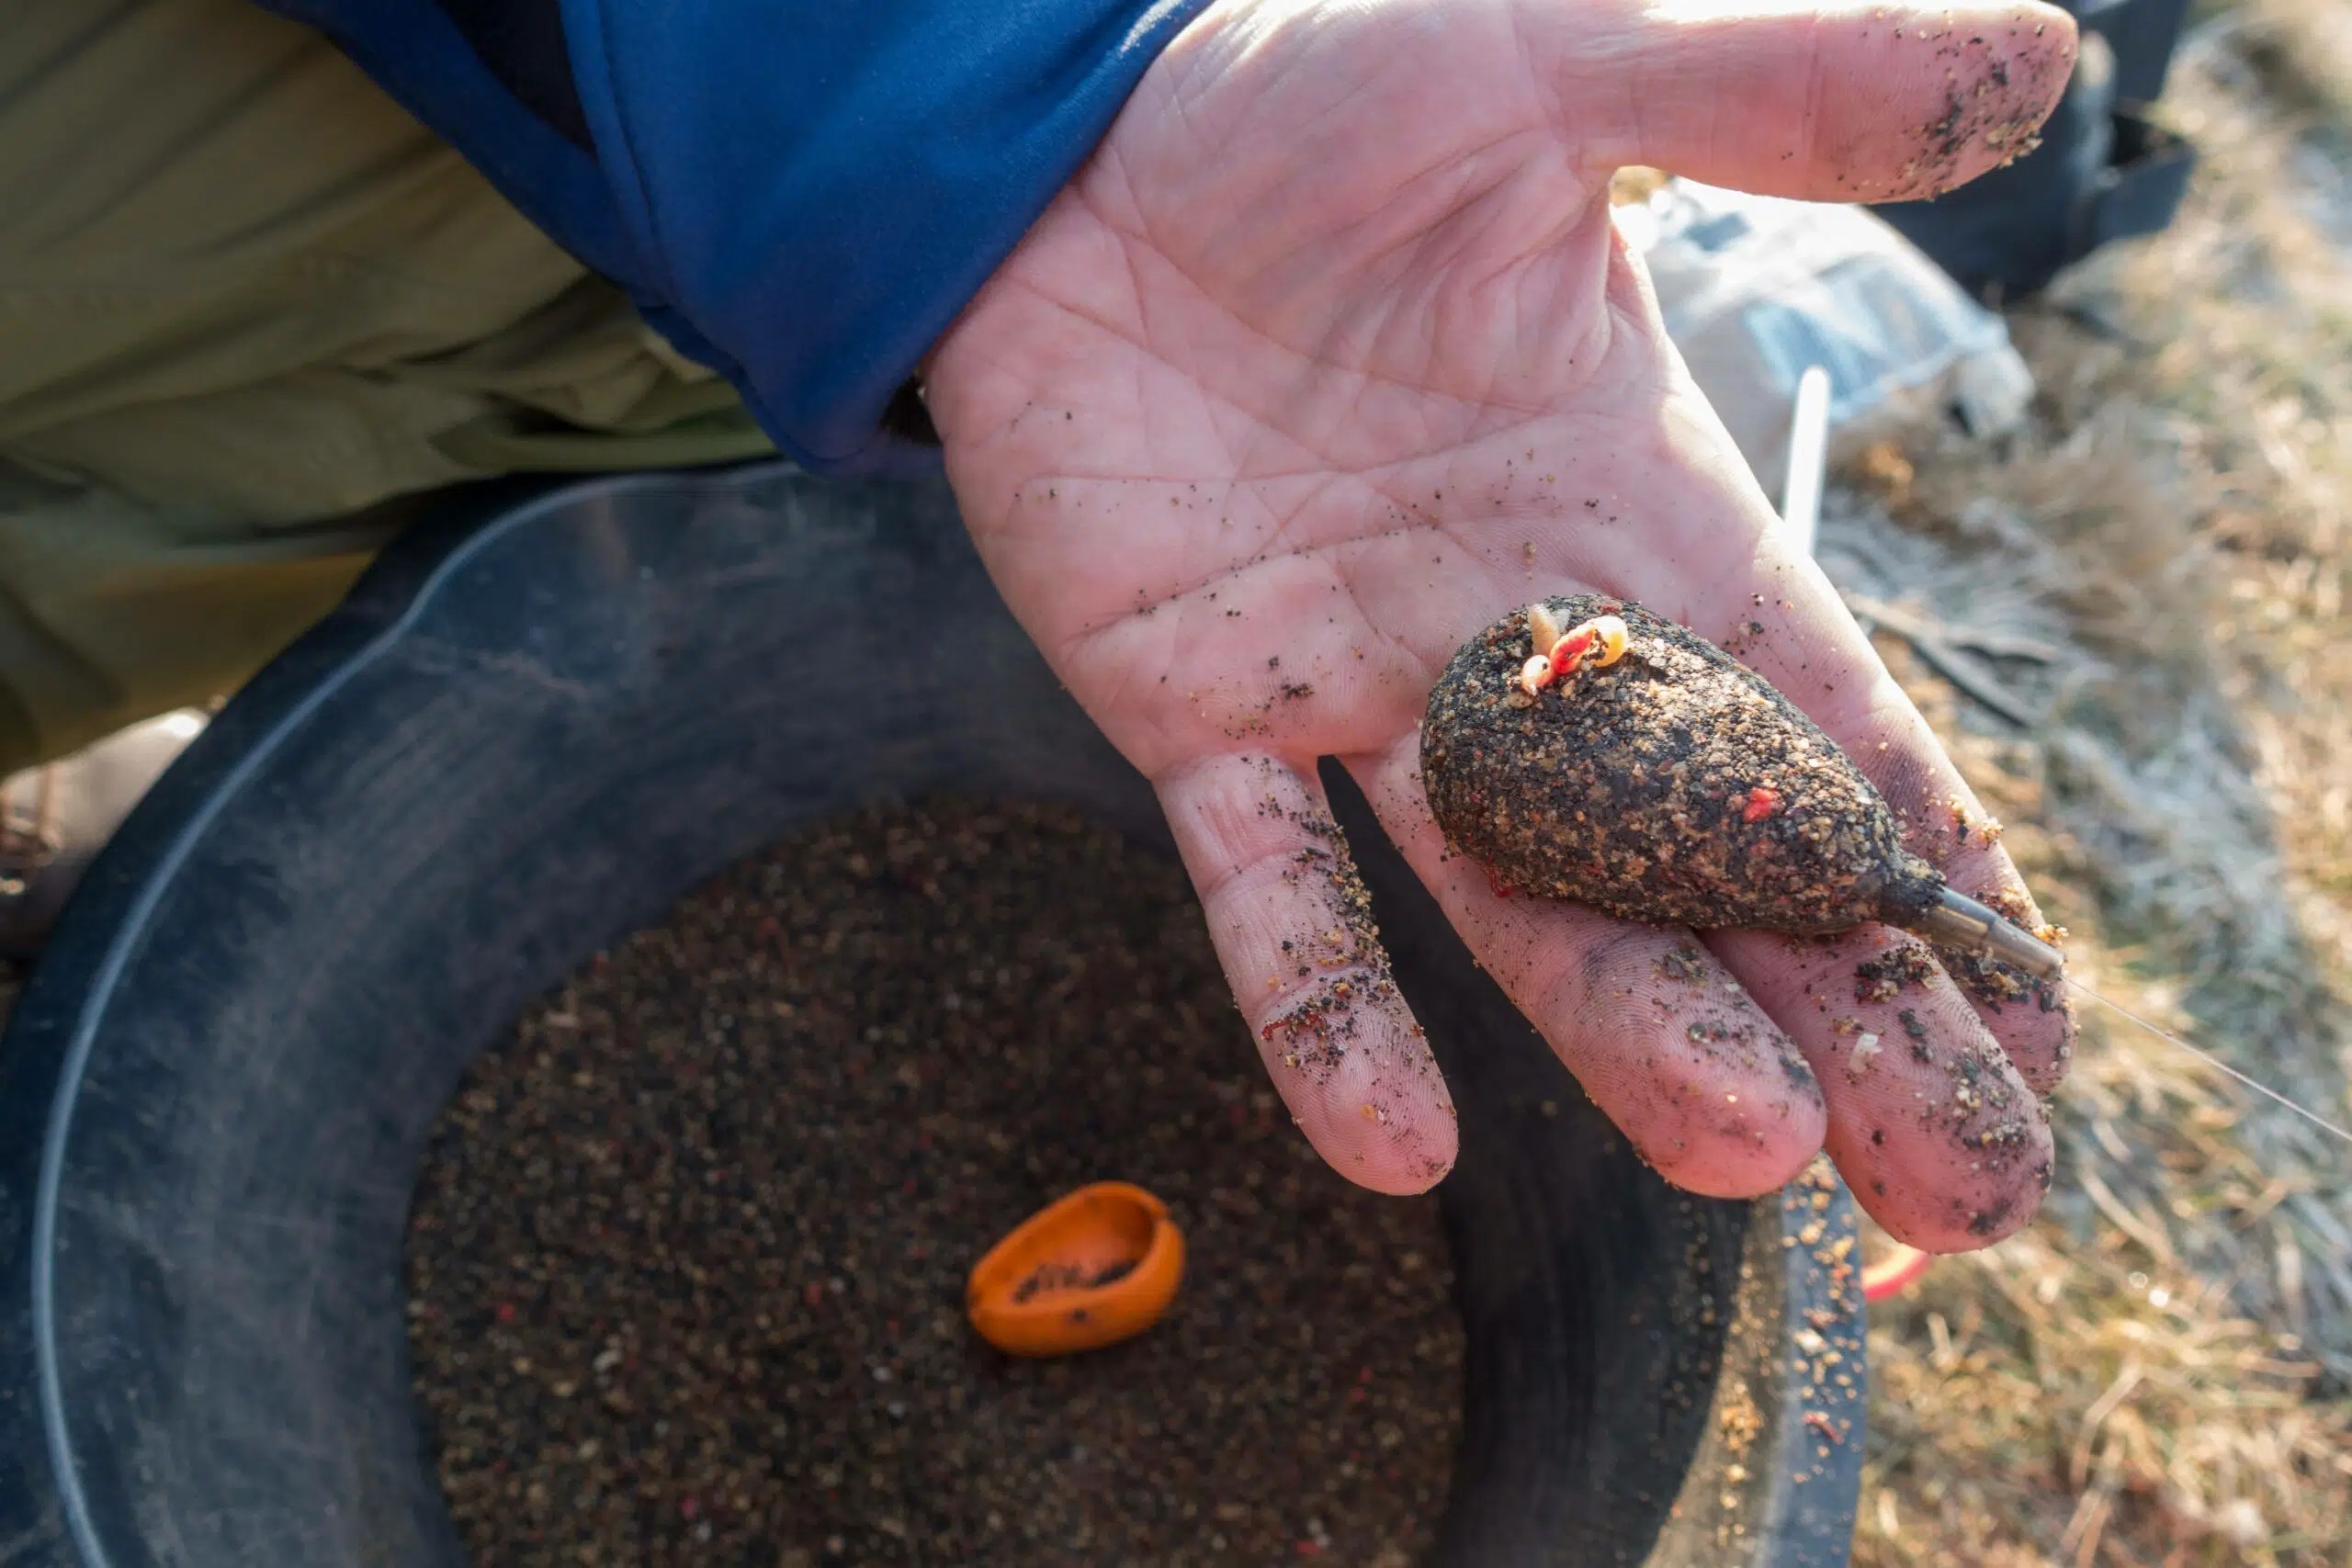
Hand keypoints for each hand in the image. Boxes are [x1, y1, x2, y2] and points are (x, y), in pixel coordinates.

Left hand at [926, 0, 2078, 1250]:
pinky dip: (1323, 1012)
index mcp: (1636, 514)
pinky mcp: (1191, 716)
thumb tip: (2039, 59)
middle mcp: (1516, 639)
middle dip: (1835, 1010)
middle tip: (1958, 1180)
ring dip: (1628, 1026)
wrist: (1065, 147)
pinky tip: (1399, 1149)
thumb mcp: (1558, 74)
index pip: (1821, 718)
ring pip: (1517, 901)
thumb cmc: (1309, 99)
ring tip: (1743, 1149)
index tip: (2031, 1024)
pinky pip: (1268, 888)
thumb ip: (1773, 91)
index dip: (1930, 866)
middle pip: (1706, 861)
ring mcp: (1357, 694)